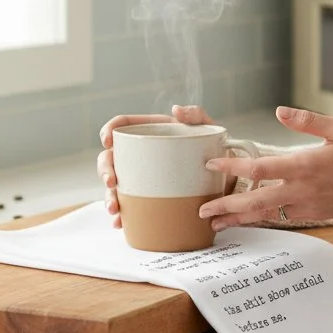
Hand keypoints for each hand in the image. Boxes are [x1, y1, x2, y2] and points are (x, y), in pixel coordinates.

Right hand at [97, 105, 213, 228]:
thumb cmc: (215, 149)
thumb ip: (196, 115)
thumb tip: (176, 110)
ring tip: (115, 209)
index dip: (109, 129)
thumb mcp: (208, 130)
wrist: (227, 178)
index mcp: (151, 132)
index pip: (122, 126)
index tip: (107, 140)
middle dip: (105, 170)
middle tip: (112, 182)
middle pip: (111, 158)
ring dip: (110, 196)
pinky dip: (122, 216)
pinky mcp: (149, 197)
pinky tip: (121, 222)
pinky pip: (130, 206)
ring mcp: (142, 177)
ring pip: (116, 185)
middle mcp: (141, 155)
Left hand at [198, 106, 332, 229]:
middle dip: (227, 207)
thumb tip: (280, 110)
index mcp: (304, 166)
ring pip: (266, 214)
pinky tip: (249, 218)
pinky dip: (262, 218)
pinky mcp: (313, 214)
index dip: (233, 166)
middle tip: (202, 211)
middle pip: (255, 201)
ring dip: (240, 218)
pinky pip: (282, 216)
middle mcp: (301, 189)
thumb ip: (307, 120)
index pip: (260, 168)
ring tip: (217, 224)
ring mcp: (306, 205)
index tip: (212, 165)